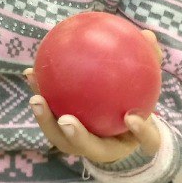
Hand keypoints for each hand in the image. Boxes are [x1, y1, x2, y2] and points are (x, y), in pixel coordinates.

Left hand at [24, 68, 161, 164]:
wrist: (117, 127)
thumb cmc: (134, 100)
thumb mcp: (146, 83)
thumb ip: (151, 62)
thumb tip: (148, 33)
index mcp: (134, 137)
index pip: (140, 141)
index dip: (139, 132)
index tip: (132, 118)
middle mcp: (102, 148)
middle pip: (87, 148)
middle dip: (75, 136)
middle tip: (66, 120)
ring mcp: (79, 144)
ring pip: (60, 139)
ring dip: (45, 120)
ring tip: (36, 98)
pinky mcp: (60, 133)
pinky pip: (48, 117)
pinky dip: (40, 95)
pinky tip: (30, 73)